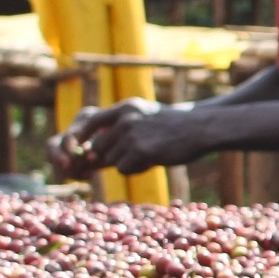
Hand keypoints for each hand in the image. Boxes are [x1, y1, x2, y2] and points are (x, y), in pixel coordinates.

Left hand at [50, 100, 190, 176]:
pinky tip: (153, 160)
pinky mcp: (141, 151)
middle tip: (128, 158)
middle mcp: (125, 119)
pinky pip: (123, 169)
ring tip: (148, 155)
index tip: (76, 151)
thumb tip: (91, 154)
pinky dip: (135, 169)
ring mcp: (132, 135)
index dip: (80, 138)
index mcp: (125, 108)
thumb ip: (120, 130)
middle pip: (97, 148)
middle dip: (107, 157)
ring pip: (111, 160)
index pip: (90, 122)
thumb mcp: (144, 117)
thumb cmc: (173, 126)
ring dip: (125, 163)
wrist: (201, 128)